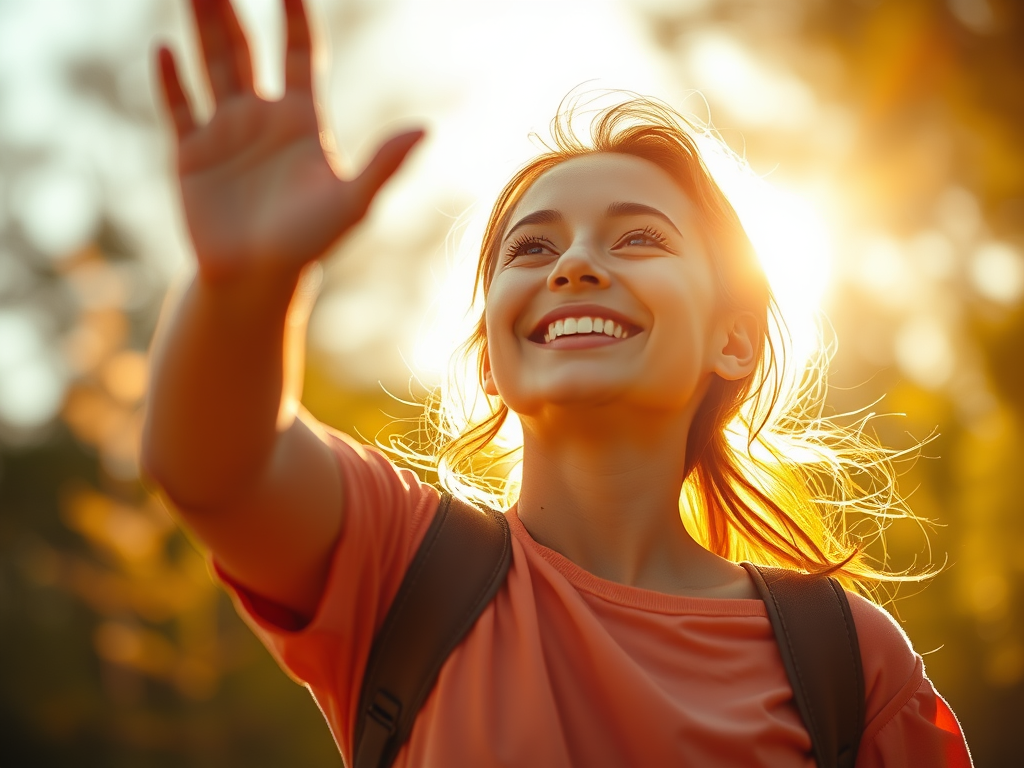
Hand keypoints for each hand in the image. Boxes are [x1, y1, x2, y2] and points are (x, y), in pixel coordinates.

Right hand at [157, 0, 422, 282]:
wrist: (258, 282)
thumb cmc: (311, 243)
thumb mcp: (353, 202)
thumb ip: (384, 164)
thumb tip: (425, 128)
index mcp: (303, 121)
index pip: (299, 53)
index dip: (296, 16)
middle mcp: (263, 117)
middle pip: (246, 48)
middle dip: (232, 9)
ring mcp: (225, 132)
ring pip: (211, 65)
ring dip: (201, 27)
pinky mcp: (191, 155)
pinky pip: (178, 107)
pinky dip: (170, 80)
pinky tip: (164, 50)